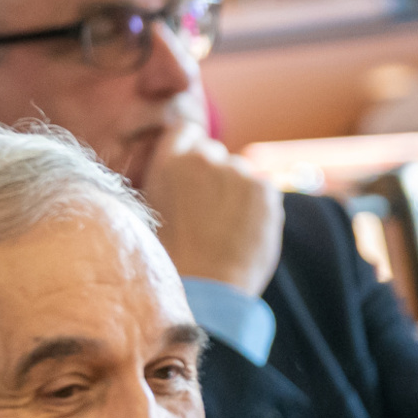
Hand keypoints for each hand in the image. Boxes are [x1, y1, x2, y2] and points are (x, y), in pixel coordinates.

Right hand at [141, 121, 284, 295]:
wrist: (206, 287)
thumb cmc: (173, 259)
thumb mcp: (152, 211)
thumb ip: (168, 181)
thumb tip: (182, 172)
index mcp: (169, 161)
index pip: (185, 131)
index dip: (190, 150)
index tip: (194, 172)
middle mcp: (203, 158)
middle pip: (214, 152)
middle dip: (213, 174)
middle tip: (209, 211)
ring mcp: (237, 172)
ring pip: (240, 173)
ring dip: (236, 192)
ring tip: (227, 229)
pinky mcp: (265, 189)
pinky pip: (263, 190)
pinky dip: (258, 207)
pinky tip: (245, 232)